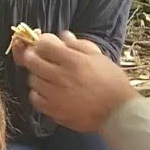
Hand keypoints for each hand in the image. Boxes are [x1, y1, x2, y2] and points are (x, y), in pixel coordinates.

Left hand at [22, 31, 137, 132]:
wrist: (118, 113)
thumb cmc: (112, 83)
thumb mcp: (99, 58)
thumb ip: (79, 45)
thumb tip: (64, 36)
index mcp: (73, 61)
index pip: (43, 44)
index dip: (42, 42)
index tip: (46, 45)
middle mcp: (60, 76)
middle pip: (31, 61)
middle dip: (33, 56)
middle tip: (40, 59)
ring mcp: (54, 94)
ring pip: (32, 79)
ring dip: (37, 75)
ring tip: (48, 77)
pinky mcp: (53, 110)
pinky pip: (34, 98)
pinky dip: (38, 93)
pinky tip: (48, 92)